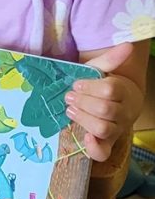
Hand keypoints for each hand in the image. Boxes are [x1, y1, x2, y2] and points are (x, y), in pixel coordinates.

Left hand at [65, 43, 145, 161]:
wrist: (113, 103)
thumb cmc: (101, 84)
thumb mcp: (102, 70)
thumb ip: (112, 59)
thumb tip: (128, 45)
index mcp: (123, 92)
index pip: (110, 90)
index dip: (91, 87)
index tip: (77, 83)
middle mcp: (122, 113)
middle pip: (105, 110)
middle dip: (83, 102)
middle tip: (69, 96)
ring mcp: (116, 129)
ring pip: (103, 128)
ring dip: (83, 118)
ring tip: (70, 110)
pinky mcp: (106, 143)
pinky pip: (103, 152)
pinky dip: (93, 147)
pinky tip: (85, 138)